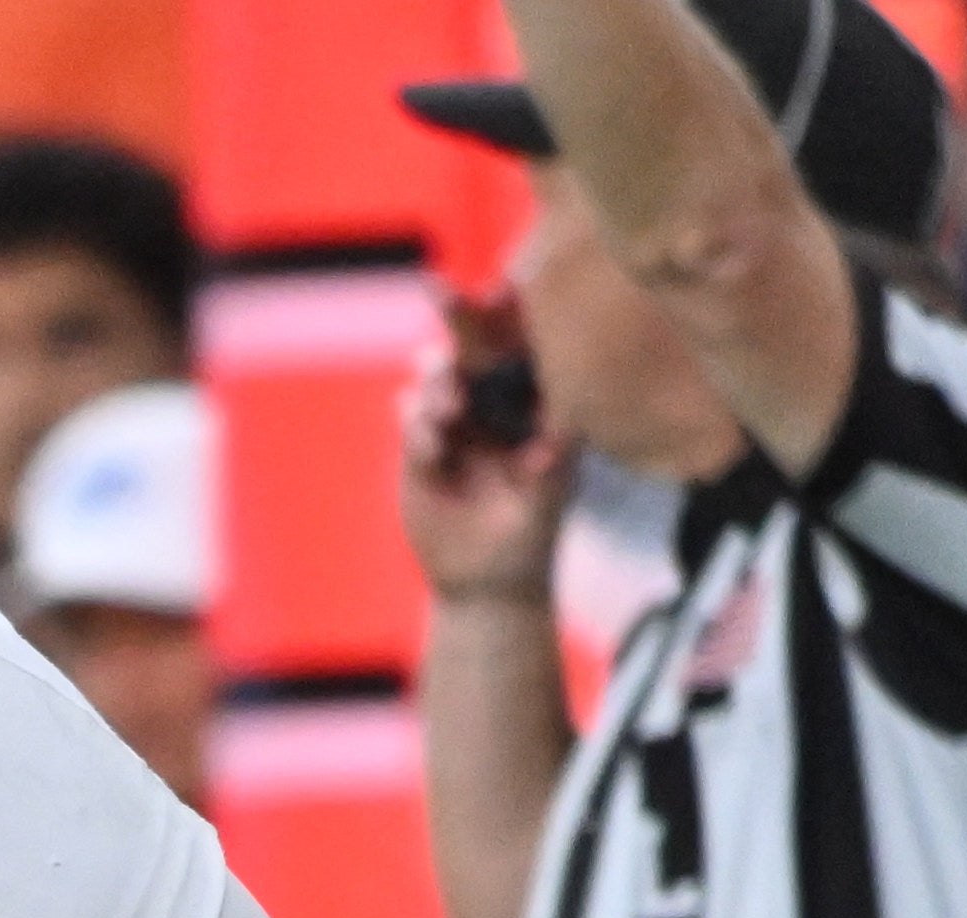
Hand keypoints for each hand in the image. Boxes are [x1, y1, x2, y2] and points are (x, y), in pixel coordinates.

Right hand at [401, 285, 573, 602]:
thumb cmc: (533, 531)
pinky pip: (411, 419)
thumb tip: (556, 431)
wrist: (485, 580)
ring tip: (448, 409)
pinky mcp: (421, 450)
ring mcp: (455, 422)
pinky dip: (418, 425)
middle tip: (437, 289)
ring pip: (436, 375)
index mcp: (533, 399)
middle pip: (472, 344)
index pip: (524, 341)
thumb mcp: (553, 494)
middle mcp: (493, 401)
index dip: (512, 311)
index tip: (503, 288)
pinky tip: (434, 449)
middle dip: (455, 313)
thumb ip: (555, 457)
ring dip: (437, 381)